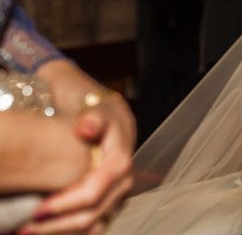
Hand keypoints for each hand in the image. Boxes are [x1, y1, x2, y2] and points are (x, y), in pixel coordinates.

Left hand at [22, 95, 135, 233]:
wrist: (109, 118)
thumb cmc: (98, 113)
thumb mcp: (97, 109)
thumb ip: (94, 118)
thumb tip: (87, 127)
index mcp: (121, 160)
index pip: (96, 189)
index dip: (67, 202)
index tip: (39, 208)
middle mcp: (124, 181)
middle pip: (95, 213)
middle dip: (60, 224)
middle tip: (26, 228)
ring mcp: (119, 194)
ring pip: (96, 225)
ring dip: (63, 232)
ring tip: (32, 232)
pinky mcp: (111, 203)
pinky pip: (94, 227)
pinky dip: (71, 233)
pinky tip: (48, 231)